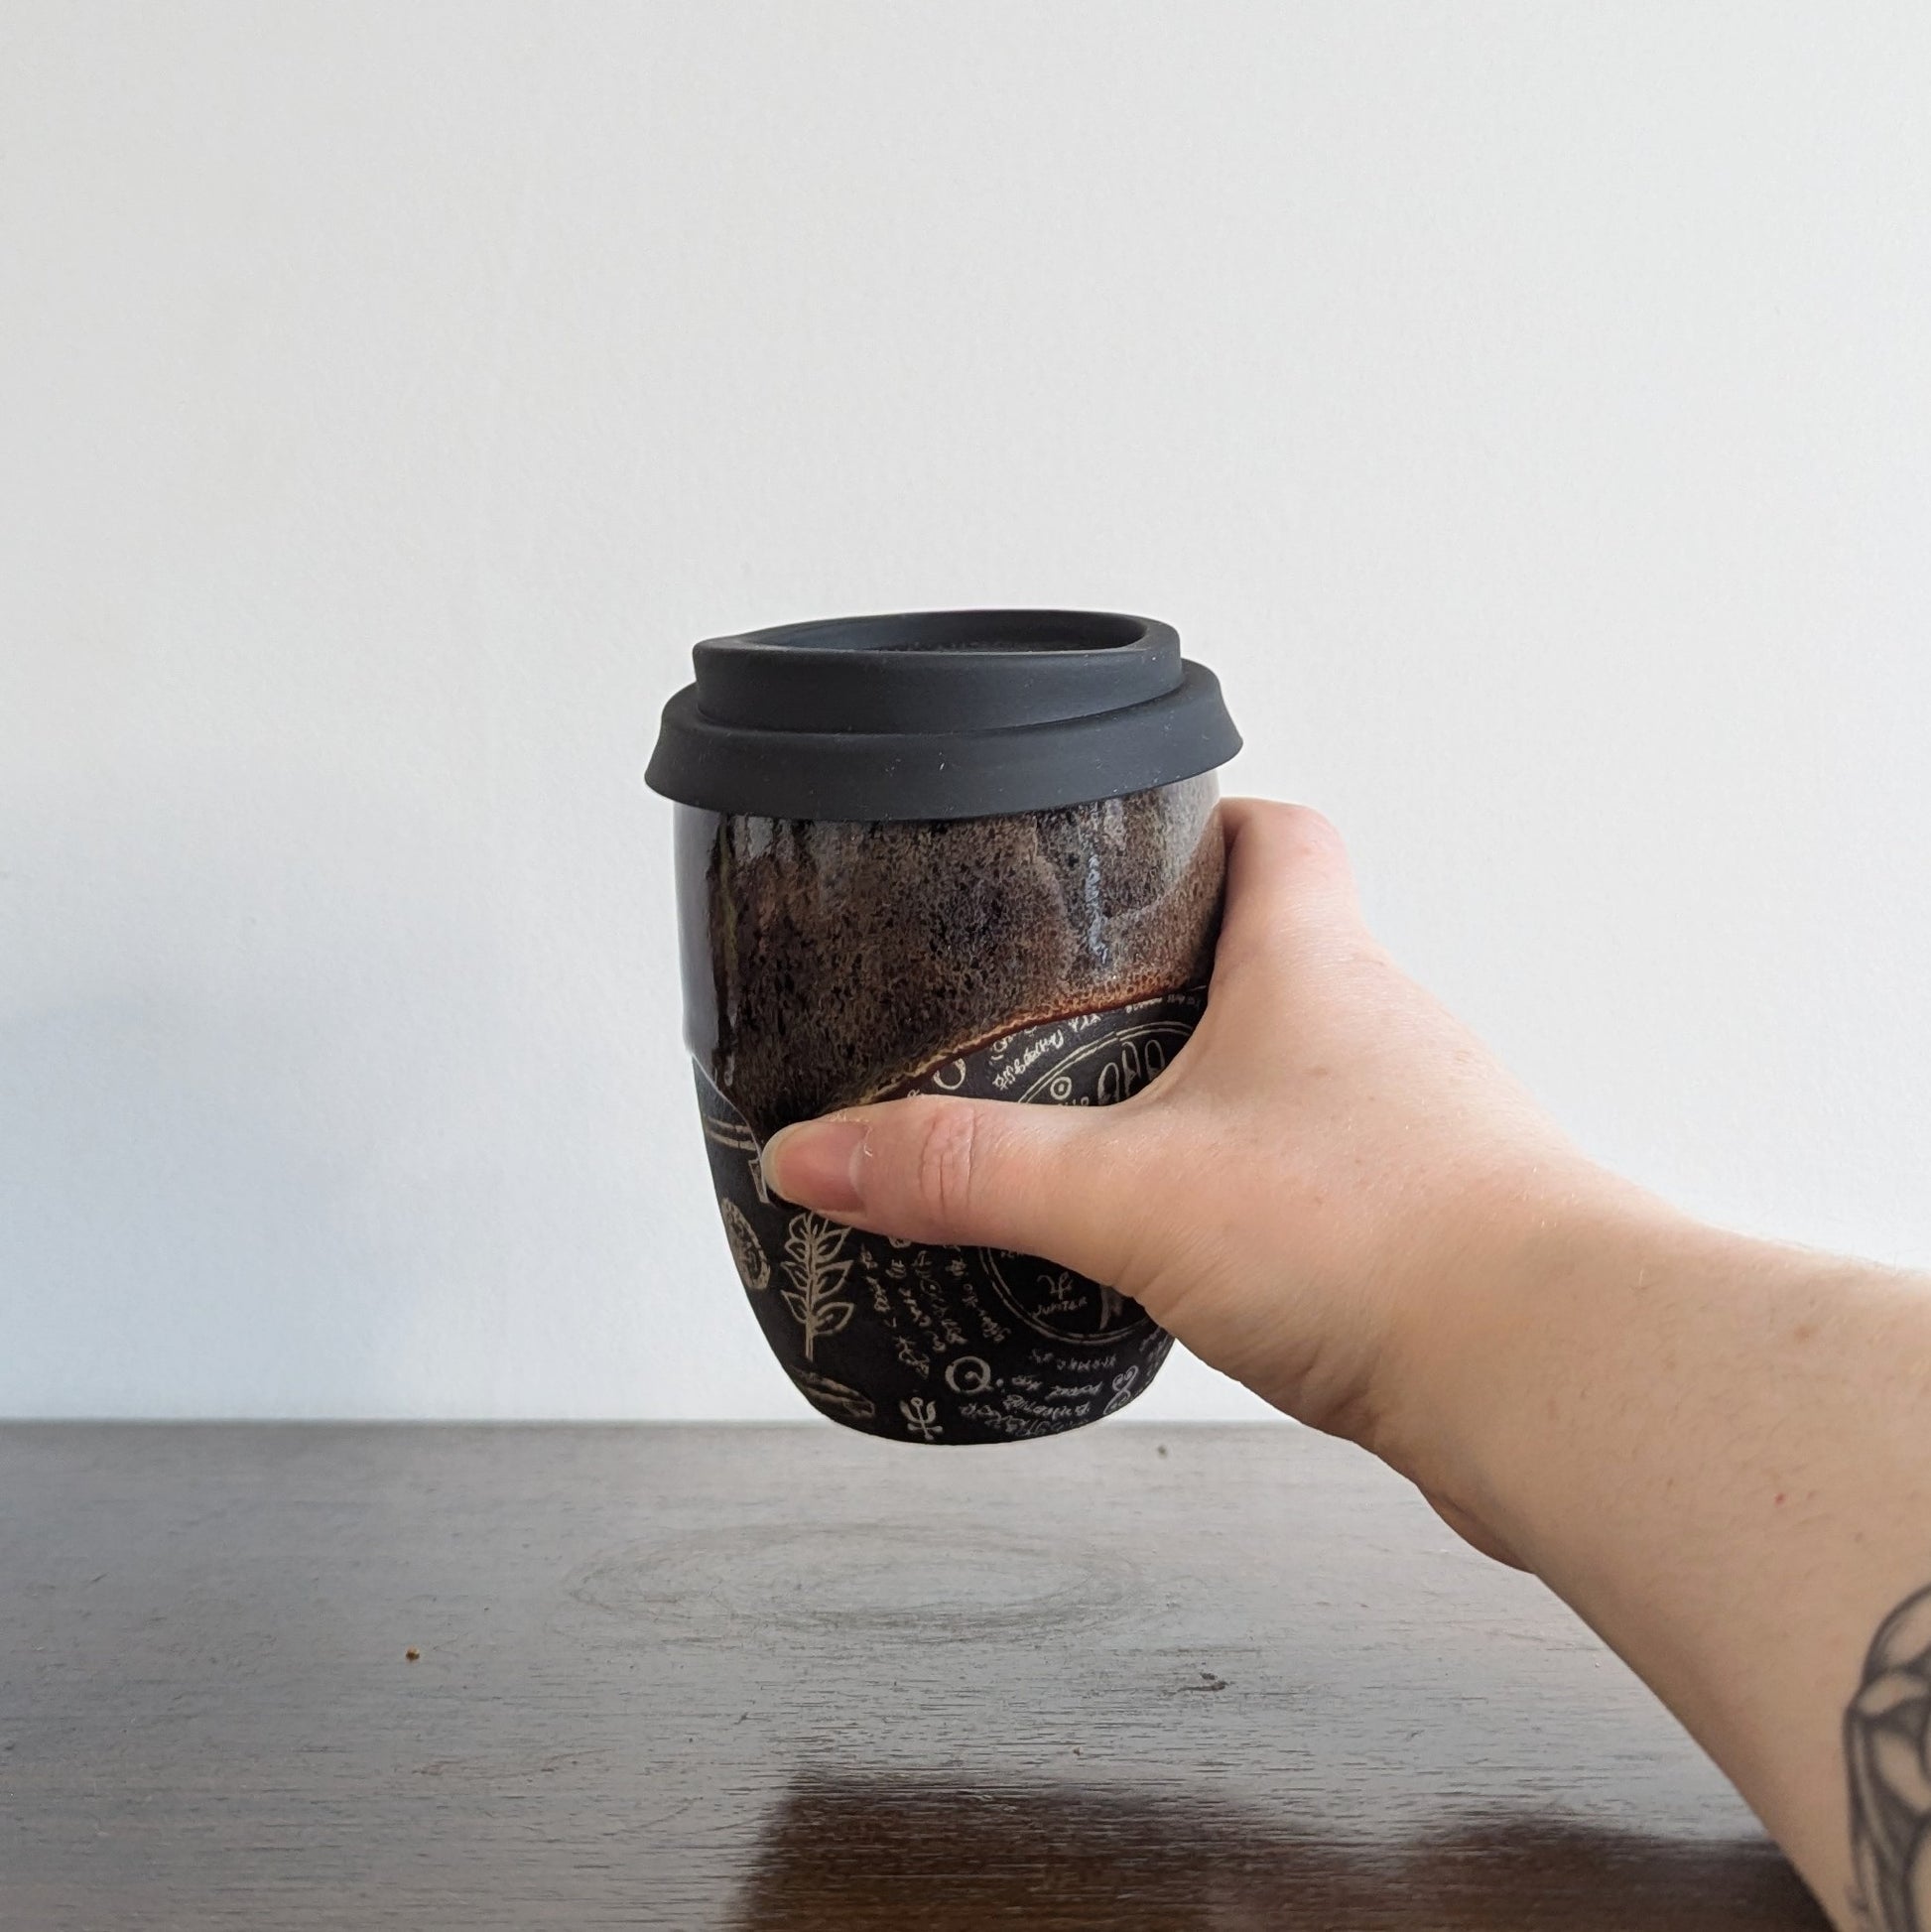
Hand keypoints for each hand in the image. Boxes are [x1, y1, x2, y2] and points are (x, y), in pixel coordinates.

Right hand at [762, 799, 1651, 1555]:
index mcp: (1314, 965)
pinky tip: (1206, 1251)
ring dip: (1225, 1089)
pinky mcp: (1438, 1229)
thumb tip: (821, 1156)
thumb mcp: (1125, 1191)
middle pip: (1287, 948)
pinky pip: (1338, 1178)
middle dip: (1183, 969)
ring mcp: (1422, 1130)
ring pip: (1311, 1071)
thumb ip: (967, 1171)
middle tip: (1074, 1008)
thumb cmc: (1380, 1241)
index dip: (1201, 820)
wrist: (1556, 1380)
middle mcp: (1383, 1028)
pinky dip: (1269, 1192)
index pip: (1274, 832)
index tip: (1123, 844)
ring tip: (1117, 1136)